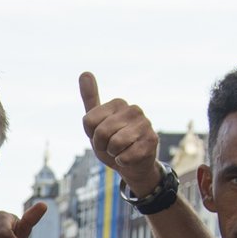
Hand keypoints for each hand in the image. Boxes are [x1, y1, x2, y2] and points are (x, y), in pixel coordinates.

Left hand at [80, 72, 162, 197]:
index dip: (91, 134)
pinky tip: (131, 157)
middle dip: (102, 145)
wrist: (132, 165)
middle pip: (100, 132)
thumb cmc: (111, 143)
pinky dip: (123, 161)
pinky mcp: (152, 140)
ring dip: (113, 153)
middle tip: (111, 146)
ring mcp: (145, 124)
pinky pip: (125, 155)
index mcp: (118, 103)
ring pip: (114, 144)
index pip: (88, 121)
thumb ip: (90, 98)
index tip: (101, 135)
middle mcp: (134, 109)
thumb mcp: (96, 123)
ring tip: (121, 150)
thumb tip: (85, 72)